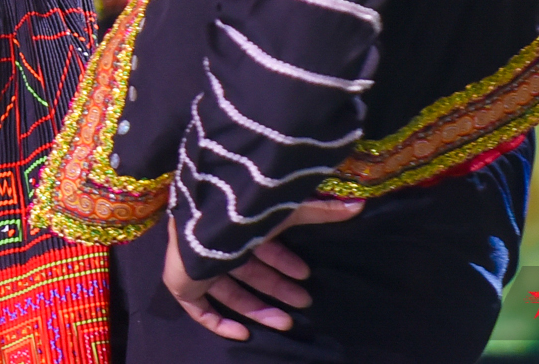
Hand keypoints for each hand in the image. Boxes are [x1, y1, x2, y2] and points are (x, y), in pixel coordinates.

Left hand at [163, 198, 363, 339]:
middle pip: (247, 271)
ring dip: (258, 308)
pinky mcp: (181, 282)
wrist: (202, 218)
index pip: (258, 244)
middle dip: (276, 288)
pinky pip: (198, 309)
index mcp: (232, 222)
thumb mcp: (284, 211)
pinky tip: (243, 334)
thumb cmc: (241, 210)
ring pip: (227, 291)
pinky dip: (219, 324)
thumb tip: (358, 205)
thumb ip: (318, 211)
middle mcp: (212, 241)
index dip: (282, 261)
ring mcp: (194, 262)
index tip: (304, 274)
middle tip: (304, 301)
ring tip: (287, 323)